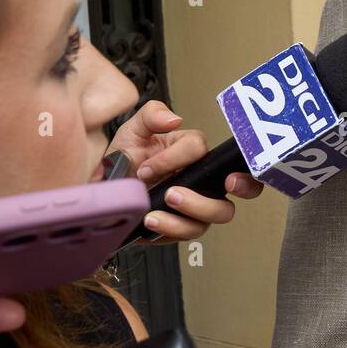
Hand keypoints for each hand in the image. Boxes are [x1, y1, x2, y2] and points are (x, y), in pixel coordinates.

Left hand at [107, 100, 262, 242]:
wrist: (106, 191)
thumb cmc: (125, 160)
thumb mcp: (134, 131)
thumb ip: (152, 115)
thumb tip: (174, 119)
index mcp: (193, 151)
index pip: (202, 150)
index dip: (176, 158)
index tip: (148, 167)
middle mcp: (204, 178)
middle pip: (238, 184)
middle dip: (240, 185)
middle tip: (213, 185)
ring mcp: (199, 204)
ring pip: (219, 212)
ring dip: (193, 210)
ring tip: (161, 207)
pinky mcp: (185, 226)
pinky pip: (191, 232)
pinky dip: (171, 228)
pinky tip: (151, 221)